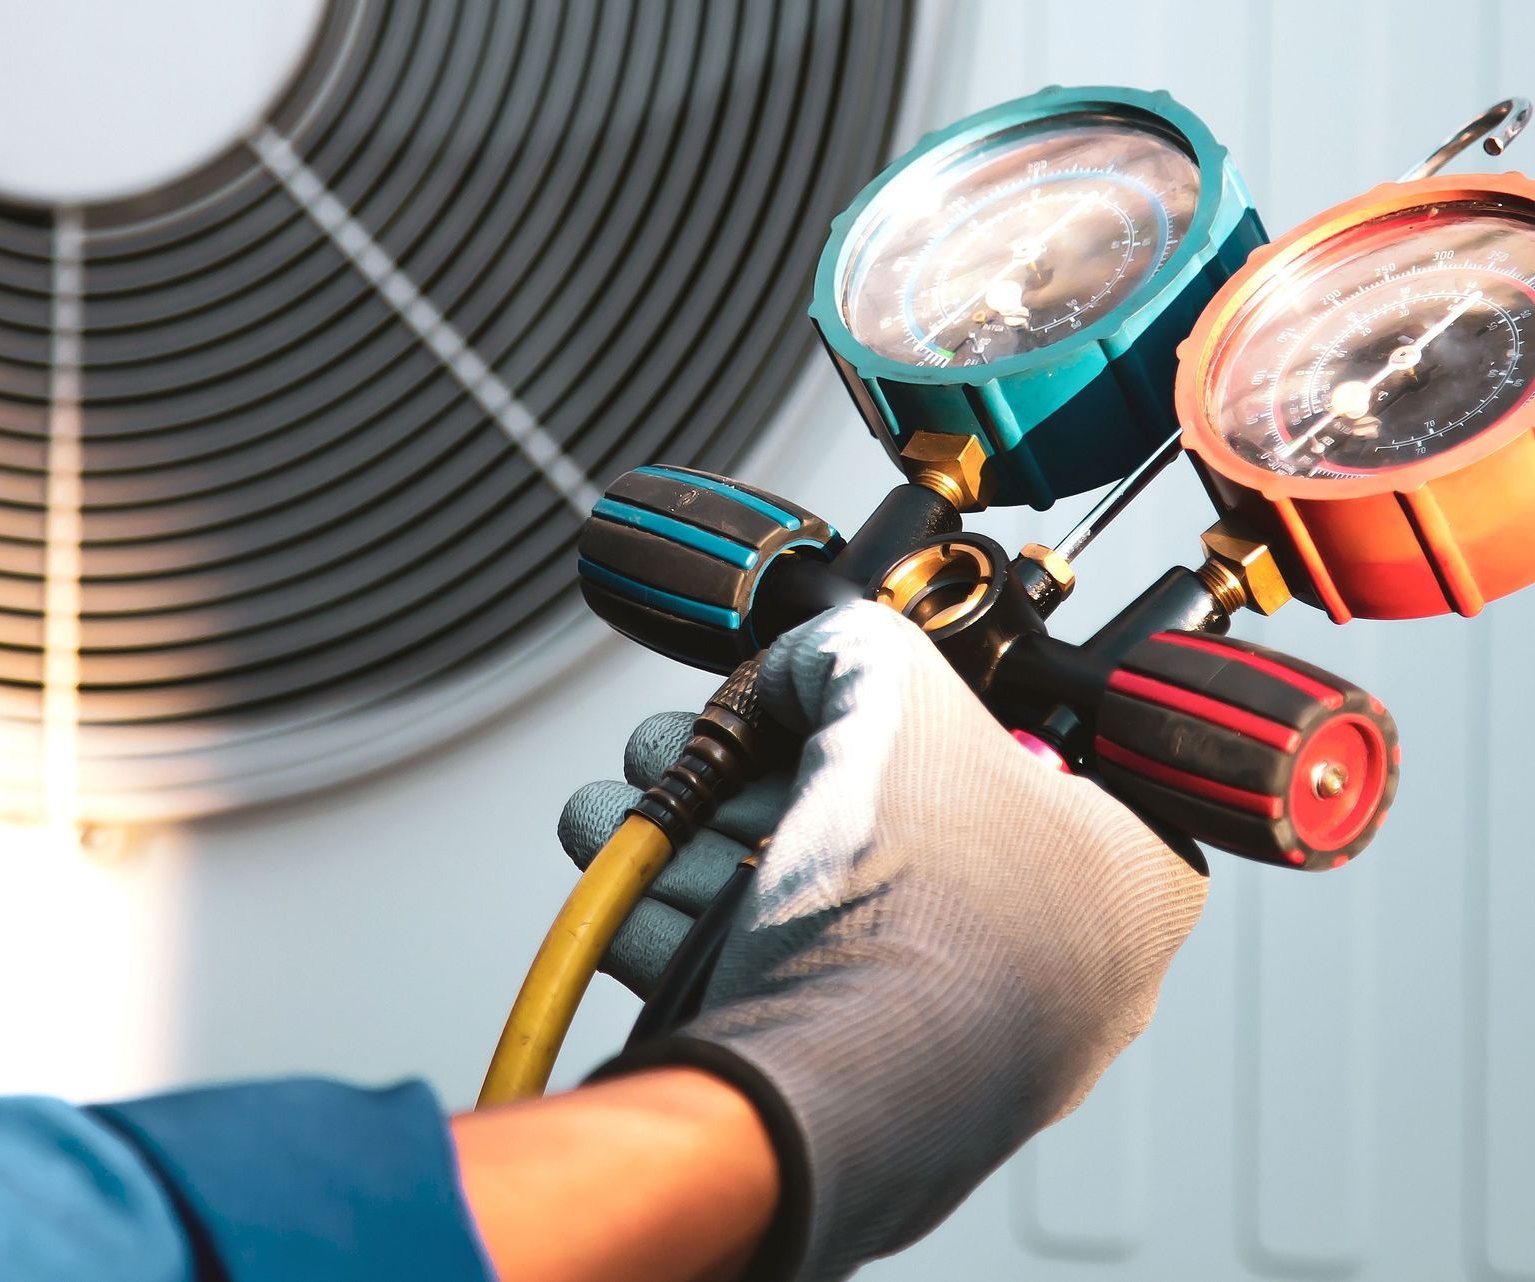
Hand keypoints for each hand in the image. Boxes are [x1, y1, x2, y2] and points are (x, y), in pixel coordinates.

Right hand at [563, 604, 1206, 1280]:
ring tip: (634, 800)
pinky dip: (685, 916)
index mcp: (1119, 865)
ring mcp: (950, 1016)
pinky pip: (769, 966)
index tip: (841, 686)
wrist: (837, 1096)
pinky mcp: (855, 1065)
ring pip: (810, 888)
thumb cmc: (918, 916)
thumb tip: (812, 658)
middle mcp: (1050, 948)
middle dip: (758, 765)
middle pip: (885, 809)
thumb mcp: (894, 694)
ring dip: (701, 835)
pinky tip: (624, 877)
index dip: (915, 698)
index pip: (1016, 740)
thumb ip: (853, 646)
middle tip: (704, 739)